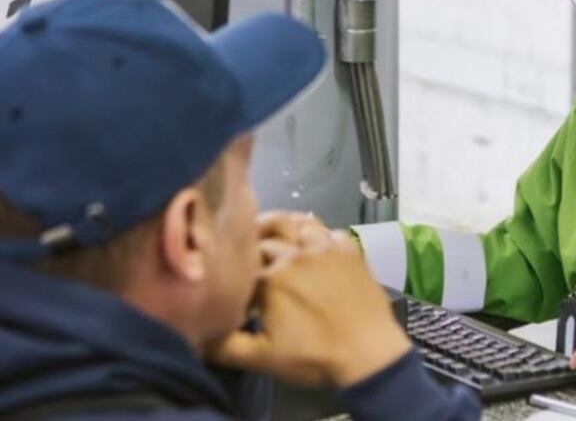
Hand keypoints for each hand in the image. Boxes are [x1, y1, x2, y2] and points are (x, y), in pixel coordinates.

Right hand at [207, 212, 411, 387]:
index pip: (240, 261)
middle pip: (265, 237)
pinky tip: (312, 243)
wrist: (369, 353)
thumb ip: (224, 345)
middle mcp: (296, 254)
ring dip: (281, 225)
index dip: (231, 267)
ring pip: (297, 223)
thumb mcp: (261, 358)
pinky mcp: (351, 251)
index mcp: (270, 277)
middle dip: (251, 242)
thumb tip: (199, 336)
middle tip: (244, 252)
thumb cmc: (314, 356)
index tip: (228, 275)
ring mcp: (326, 249)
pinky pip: (329, 230)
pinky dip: (317, 232)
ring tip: (272, 233)